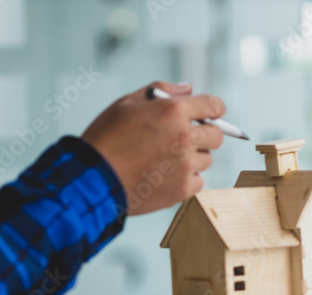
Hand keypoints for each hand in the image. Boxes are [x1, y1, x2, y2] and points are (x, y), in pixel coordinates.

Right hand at [82, 82, 224, 215]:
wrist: (94, 178)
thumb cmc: (106, 138)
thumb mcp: (126, 103)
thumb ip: (160, 91)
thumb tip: (188, 88)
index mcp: (173, 112)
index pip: (213, 106)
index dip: (214, 108)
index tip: (211, 113)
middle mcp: (185, 138)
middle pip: (216, 135)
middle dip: (205, 133)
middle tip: (184, 137)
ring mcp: (186, 166)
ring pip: (206, 159)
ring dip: (193, 157)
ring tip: (164, 158)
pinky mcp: (183, 189)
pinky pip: (198, 181)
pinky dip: (186, 178)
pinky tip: (164, 175)